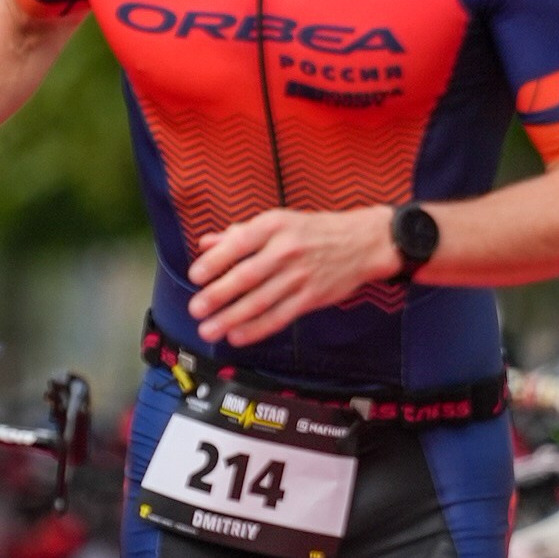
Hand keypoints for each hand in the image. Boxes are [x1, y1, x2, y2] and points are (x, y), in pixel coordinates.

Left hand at [187, 205, 398, 347]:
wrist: (362, 242)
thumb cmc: (314, 230)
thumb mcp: (278, 221)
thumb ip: (240, 233)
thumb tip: (206, 243)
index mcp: (274, 226)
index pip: (238, 244)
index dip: (214, 262)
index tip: (195, 276)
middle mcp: (286, 250)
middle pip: (246, 276)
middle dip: (217, 295)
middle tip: (196, 309)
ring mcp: (300, 276)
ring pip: (260, 301)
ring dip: (231, 318)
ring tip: (209, 330)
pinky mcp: (311, 297)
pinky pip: (279, 316)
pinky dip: (257, 329)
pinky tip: (237, 336)